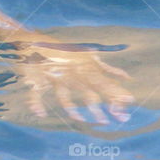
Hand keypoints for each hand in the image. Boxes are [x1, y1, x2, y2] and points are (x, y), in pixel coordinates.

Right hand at [0, 33, 133, 123]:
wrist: (30, 39)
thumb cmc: (61, 50)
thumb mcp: (84, 55)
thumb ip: (105, 67)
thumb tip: (127, 77)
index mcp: (81, 66)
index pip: (101, 81)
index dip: (115, 92)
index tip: (130, 102)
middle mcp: (69, 72)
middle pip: (86, 90)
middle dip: (98, 105)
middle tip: (109, 120)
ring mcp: (52, 75)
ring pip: (63, 94)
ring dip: (71, 107)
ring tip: (80, 119)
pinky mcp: (35, 78)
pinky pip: (35, 92)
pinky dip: (35, 102)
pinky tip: (39, 113)